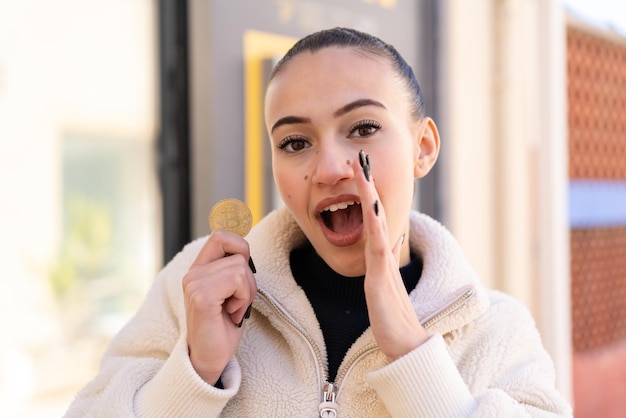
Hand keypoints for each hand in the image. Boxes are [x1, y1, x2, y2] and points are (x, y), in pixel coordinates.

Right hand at [182, 230, 256, 384]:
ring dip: (246, 293)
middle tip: (238, 302)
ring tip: (232, 310)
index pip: (221, 235)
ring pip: (241, 268)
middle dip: (249, 280)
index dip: (240, 246)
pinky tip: (230, 314)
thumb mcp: (231, 291)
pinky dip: (242, 299)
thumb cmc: (223, 326)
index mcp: (199, 269)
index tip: (244, 272)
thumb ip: (234, 269)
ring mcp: (194, 283)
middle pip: (239, 254)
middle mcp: (193, 273)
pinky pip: (237, 281)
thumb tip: (245, 250)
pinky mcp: (200, 296)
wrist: (209, 358)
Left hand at [354, 152, 428, 361]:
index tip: (360, 172)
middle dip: (368, 185)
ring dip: (369, 196)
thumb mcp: (384, 284)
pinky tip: (370, 206)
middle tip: (361, 159)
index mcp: (382, 256)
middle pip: (375, 213)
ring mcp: (383, 265)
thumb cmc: (393, 319)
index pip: (373, 218)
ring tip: (362, 172)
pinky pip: (376, 246)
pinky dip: (373, 224)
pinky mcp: (380, 279)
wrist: (406, 345)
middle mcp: (384, 255)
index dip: (367, 194)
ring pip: (375, 223)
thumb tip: (386, 241)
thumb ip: (383, 262)